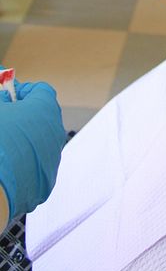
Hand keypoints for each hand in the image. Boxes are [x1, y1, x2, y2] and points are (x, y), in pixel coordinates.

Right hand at [0, 74, 66, 219]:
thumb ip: (1, 97)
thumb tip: (3, 95)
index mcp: (45, 107)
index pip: (39, 90)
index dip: (22, 91)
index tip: (6, 96)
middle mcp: (56, 129)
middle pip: (41, 116)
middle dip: (22, 117)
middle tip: (3, 121)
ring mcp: (54, 156)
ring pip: (39, 142)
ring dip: (24, 141)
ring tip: (3, 148)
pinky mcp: (48, 180)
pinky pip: (36, 165)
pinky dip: (24, 164)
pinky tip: (6, 168)